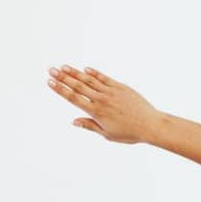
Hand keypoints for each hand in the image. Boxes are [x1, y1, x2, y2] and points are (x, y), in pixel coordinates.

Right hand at [46, 64, 160, 143]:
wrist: (150, 125)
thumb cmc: (130, 133)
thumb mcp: (108, 134)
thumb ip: (90, 126)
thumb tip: (74, 121)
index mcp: (96, 112)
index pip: (74, 98)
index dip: (60, 89)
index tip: (50, 82)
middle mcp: (101, 100)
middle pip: (78, 86)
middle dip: (63, 77)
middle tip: (51, 70)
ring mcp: (111, 92)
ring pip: (89, 80)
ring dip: (75, 73)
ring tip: (63, 66)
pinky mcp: (121, 87)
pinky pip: (104, 78)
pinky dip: (94, 73)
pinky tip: (85, 69)